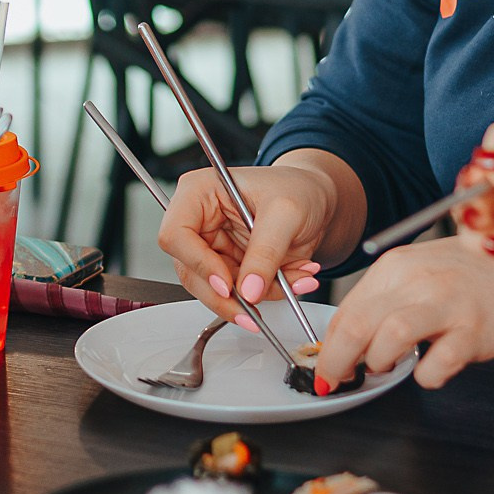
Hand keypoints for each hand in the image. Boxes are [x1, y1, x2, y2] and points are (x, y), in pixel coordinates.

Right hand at [155, 163, 328, 325]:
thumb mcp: (286, 213)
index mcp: (199, 193)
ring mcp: (212, 248)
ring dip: (256, 296)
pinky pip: (239, 294)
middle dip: (228, 294)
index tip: (227, 284)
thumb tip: (248, 290)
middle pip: (190, 271)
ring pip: (214, 290)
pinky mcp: (229, 268)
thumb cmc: (297, 188)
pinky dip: (268, 294)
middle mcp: (199, 222)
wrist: (317, 200)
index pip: (176, 235)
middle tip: (255, 305)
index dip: (197, 263)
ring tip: (293, 283)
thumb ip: (265, 252)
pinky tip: (293, 280)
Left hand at [314, 234, 493, 389]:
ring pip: (390, 338)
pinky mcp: (475, 331)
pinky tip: (430, 370)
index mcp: (395, 267)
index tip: (325, 370)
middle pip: (357, 326)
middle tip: (336, 381)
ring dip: (379, 362)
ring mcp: (448, 305)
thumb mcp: (416, 275)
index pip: (345, 312)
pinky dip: (426, 377)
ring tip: (387, 366)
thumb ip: (381, 302)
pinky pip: (438, 364)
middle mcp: (417, 281)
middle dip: (336, 362)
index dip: (328, 347)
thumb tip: (342, 342)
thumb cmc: (466, 276)